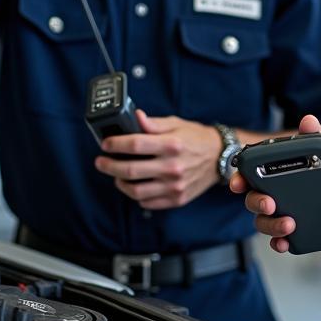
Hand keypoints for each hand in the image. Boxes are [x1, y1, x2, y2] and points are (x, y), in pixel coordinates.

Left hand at [95, 110, 221, 209]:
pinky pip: (148, 202)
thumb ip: (153, 123)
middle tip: (101, 162)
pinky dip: (136, 196)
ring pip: (136, 191)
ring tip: (116, 176)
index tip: (106, 144)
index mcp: (172, 144)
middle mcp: (173, 166)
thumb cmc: (196, 138)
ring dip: (120, 183)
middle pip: (131, 170)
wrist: (220, 157)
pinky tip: (135, 186)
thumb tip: (135, 117)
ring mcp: (175, 185)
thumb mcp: (177, 124)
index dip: (116, 144)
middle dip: (109, 166)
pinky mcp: (177, 199)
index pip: (135, 144)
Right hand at [229, 114, 320, 251]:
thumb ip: (314, 134)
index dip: (239, 179)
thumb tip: (309, 121)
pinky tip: (286, 244)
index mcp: (271, 173)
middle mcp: (270, 195)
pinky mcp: (291, 232)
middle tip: (270, 203)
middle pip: (252, 201)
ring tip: (288, 224)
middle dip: (257, 203)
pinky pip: (279, 241)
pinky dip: (279, 243)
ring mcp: (278, 215)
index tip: (238, 183)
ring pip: (263, 223)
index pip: (248, 175)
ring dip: (271, 225)